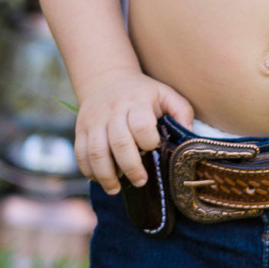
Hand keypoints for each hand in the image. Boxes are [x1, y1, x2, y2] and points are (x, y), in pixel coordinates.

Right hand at [75, 72, 194, 192]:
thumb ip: (182, 111)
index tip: (154, 148)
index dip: (149, 141)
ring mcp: (94, 121)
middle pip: (119, 143)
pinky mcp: (80, 130)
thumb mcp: (165, 94)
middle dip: (131, 167)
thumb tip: (188, 134)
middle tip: (141, 181)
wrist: (106, 79)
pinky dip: (89, 171)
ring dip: (106, 175)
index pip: (141, 125)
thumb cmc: (143, 93)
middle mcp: (113, 112)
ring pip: (96, 152)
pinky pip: (81, 154)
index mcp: (137, 102)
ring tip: (116, 188)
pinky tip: (101, 179)